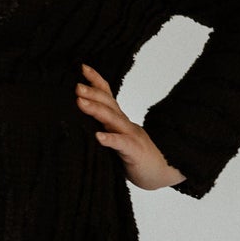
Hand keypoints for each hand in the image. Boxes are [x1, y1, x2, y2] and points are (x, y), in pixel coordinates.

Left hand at [75, 63, 186, 191]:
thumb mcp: (117, 141)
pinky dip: (110, 139)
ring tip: (80, 102)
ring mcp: (131, 136)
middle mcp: (125, 124)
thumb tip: (77, 124)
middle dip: (92, 92)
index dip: (96, 81)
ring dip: (96, 109)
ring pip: (113, 120)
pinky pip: (122, 144)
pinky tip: (99, 137)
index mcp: (119, 121)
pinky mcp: (135, 152)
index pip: (108, 96)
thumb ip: (103, 130)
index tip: (82, 67)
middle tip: (76, 85)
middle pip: (108, 104)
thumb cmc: (135, 158)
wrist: (163, 173)